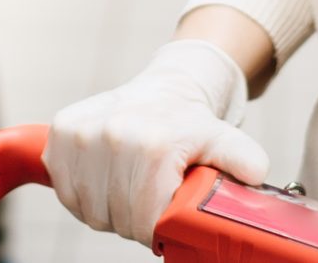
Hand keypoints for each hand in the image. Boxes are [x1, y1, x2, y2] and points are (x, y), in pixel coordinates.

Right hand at [48, 40, 269, 247]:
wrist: (164, 88)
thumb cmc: (190, 123)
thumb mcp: (222, 139)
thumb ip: (241, 159)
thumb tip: (256, 176)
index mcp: (153, 144)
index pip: (144, 220)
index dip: (157, 230)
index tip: (164, 223)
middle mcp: (113, 135)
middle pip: (116, 218)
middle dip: (134, 221)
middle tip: (149, 204)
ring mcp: (82, 133)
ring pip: (88, 210)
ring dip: (108, 211)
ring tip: (129, 190)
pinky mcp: (61, 132)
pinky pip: (65, 192)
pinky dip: (82, 195)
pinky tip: (104, 181)